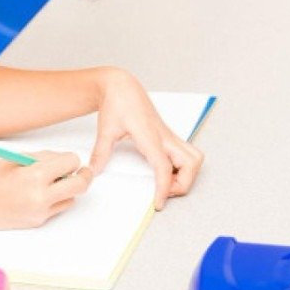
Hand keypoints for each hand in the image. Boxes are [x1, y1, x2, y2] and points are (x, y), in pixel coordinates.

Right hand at [0, 150, 91, 228]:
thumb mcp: (17, 158)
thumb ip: (45, 158)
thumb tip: (65, 159)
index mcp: (35, 175)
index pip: (72, 163)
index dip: (71, 159)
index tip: (66, 158)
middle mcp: (40, 197)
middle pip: (80, 185)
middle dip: (81, 175)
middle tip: (77, 170)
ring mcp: (39, 213)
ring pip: (71, 198)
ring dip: (67, 189)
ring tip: (49, 182)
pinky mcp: (36, 222)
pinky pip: (57, 208)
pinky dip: (54, 199)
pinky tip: (38, 193)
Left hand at [90, 69, 203, 209]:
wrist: (122, 86)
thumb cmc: (117, 103)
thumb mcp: (105, 129)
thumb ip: (101, 152)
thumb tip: (94, 172)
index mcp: (150, 135)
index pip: (164, 166)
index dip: (164, 188)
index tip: (158, 203)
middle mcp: (164, 136)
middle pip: (191, 163)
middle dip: (183, 183)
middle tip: (163, 192)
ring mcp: (169, 135)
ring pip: (195, 158)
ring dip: (187, 174)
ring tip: (167, 182)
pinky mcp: (169, 135)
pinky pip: (187, 154)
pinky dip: (184, 167)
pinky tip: (166, 171)